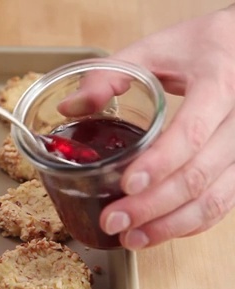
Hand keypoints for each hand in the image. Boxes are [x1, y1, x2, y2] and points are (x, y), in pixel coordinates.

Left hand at [60, 4, 234, 249]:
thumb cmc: (197, 49)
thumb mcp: (152, 49)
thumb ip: (109, 74)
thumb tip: (69, 108)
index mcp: (218, 83)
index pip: (193, 131)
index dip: (160, 163)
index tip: (126, 184)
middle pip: (200, 174)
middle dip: (153, 206)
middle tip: (114, 220)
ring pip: (217, 199)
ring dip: (171, 225)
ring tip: (131, 238)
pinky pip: (224, 204)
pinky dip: (189, 223)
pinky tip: (157, 231)